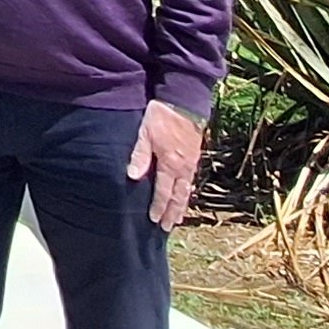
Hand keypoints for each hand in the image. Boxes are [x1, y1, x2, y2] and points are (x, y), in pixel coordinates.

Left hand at [126, 100, 203, 228]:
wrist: (185, 101)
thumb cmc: (162, 116)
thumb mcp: (145, 133)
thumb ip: (140, 155)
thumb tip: (133, 177)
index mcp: (170, 164)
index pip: (163, 192)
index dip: (158, 207)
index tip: (153, 220)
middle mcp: (183, 167)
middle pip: (178, 196)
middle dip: (171, 213)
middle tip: (166, 228)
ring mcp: (191, 163)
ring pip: (187, 190)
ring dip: (181, 206)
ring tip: (176, 219)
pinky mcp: (195, 157)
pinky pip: (191, 181)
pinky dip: (187, 193)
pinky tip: (184, 197)